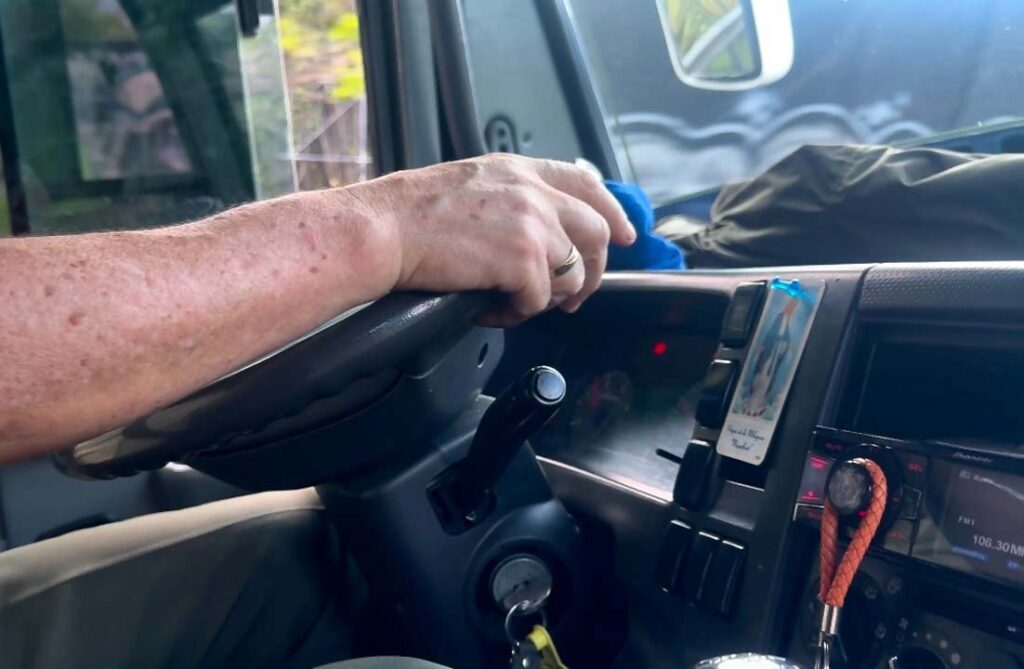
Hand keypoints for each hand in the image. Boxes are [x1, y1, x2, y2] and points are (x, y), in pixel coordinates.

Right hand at [352, 154, 635, 325]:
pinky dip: (517, 313)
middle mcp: (534, 193)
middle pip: (596, 231)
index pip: (587, 183)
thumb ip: (511, 197)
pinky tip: (491, 309)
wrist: (385, 229)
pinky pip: (539, 300)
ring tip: (518, 303)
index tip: (623, 233)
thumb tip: (534, 228)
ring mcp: (533, 225)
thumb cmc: (411, 213)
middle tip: (577, 294)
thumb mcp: (471, 184)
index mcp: (520, 171)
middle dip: (594, 268)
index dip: (611, 210)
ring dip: (551, 297)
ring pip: (573, 273)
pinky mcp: (523, 260)